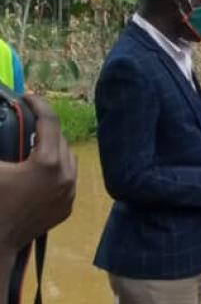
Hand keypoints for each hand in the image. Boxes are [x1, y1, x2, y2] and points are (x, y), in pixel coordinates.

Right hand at [0, 94, 77, 251]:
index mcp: (48, 163)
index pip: (49, 122)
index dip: (38, 104)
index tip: (27, 97)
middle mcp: (66, 176)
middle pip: (61, 139)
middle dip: (44, 126)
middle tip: (27, 119)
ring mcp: (70, 193)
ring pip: (68, 158)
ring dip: (53, 147)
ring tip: (33, 142)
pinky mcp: (67, 207)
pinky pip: (68, 178)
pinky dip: (57, 168)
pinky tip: (39, 167)